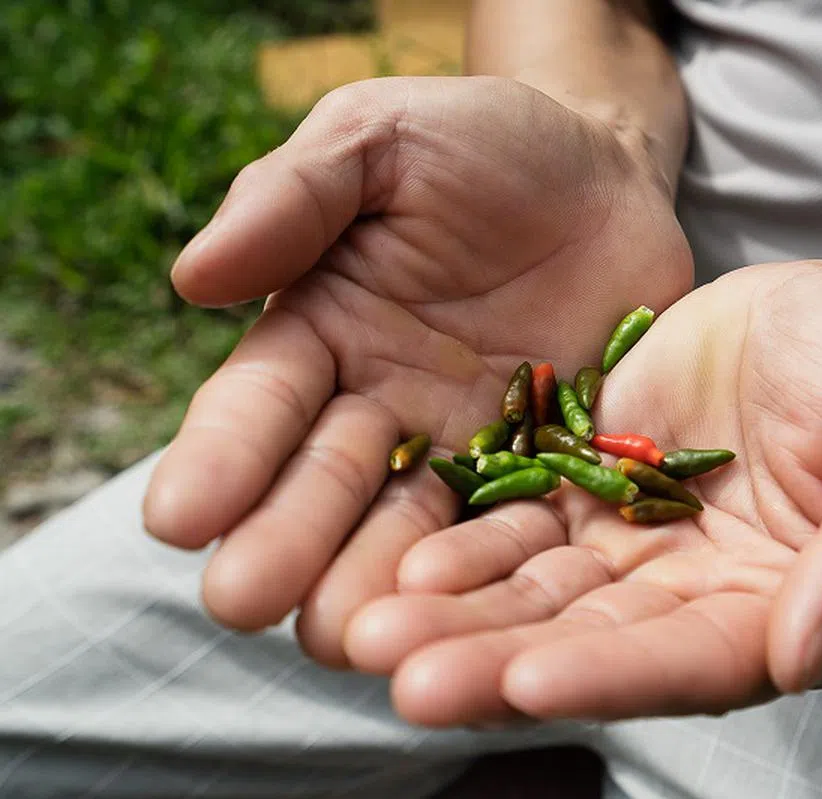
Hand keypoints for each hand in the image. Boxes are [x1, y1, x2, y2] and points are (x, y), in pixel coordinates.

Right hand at [142, 76, 691, 666]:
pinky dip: (493, 568)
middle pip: (325, 485)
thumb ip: (297, 195)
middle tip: (244, 602)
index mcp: (321, 332)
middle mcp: (381, 405)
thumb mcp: (382, 138)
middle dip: (283, 541)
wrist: (605, 175)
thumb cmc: (485, 144)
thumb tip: (195, 274)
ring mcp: (468, 445)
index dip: (220, 457)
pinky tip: (471, 613)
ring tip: (344, 636)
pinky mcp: (552, 465)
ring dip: (374, 582)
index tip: (178, 518)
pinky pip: (521, 525)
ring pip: (411, 527)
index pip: (258, 403)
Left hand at [341, 261, 821, 724]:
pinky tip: (403, 558)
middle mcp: (690, 595)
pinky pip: (519, 520)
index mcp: (775, 609)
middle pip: (587, 643)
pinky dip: (464, 542)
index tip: (528, 682)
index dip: (610, 676)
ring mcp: (633, 541)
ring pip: (535, 592)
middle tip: (401, 676)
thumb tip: (811, 654)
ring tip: (370, 629)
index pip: (689, 662)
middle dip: (496, 663)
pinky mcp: (588, 482)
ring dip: (456, 615)